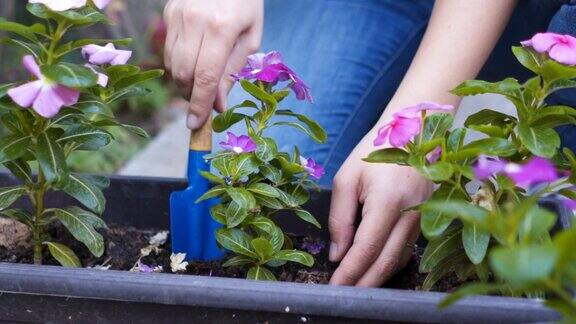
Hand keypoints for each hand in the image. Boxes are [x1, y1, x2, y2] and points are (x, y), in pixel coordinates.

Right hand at [163, 0, 263, 128]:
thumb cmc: (246, 3)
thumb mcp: (251, 36)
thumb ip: (232, 70)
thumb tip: (217, 104)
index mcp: (221, 27)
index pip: (204, 76)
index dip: (199, 104)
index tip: (196, 124)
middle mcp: (194, 21)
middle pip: (184, 74)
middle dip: (192, 96)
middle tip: (204, 103)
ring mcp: (177, 15)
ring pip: (172, 64)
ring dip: (185, 82)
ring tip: (202, 82)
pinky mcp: (169, 11)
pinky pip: (169, 49)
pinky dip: (180, 63)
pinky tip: (195, 58)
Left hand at [328, 129, 431, 286]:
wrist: (412, 132)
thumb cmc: (374, 151)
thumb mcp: (347, 179)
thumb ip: (340, 218)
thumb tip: (337, 254)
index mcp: (388, 201)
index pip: (367, 248)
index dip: (350, 272)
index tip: (335, 286)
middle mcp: (411, 213)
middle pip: (387, 262)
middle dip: (364, 283)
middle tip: (344, 295)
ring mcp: (423, 217)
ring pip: (399, 259)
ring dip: (377, 276)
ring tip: (356, 286)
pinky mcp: (426, 218)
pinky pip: (407, 249)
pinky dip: (389, 262)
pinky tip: (374, 267)